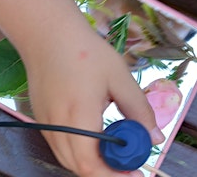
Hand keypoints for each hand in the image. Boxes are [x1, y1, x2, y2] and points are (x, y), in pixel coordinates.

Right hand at [25, 30, 164, 176]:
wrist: (47, 34)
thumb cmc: (84, 51)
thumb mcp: (119, 76)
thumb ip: (139, 110)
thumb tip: (155, 137)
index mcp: (79, 115)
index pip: (91, 164)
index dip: (114, 176)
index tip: (136, 173)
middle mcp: (58, 125)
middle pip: (79, 168)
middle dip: (106, 173)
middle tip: (129, 164)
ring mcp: (46, 124)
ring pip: (67, 160)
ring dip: (92, 164)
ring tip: (115, 152)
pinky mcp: (41, 119)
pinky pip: (60, 147)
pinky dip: (79, 152)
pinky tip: (95, 139)